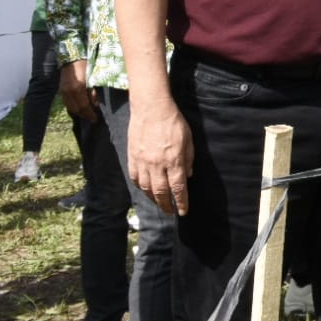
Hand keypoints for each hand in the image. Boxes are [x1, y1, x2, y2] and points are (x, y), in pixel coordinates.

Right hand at [60, 60, 99, 121]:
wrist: (71, 56)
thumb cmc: (85, 64)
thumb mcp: (92, 78)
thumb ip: (92, 92)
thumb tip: (95, 105)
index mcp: (78, 88)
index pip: (84, 106)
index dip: (90, 114)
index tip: (95, 119)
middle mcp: (69, 92)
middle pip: (76, 109)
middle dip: (84, 115)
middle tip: (92, 118)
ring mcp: (63, 91)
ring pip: (70, 107)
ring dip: (78, 113)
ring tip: (86, 114)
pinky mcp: (61, 89)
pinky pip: (67, 102)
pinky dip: (73, 107)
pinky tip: (78, 108)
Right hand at [128, 97, 193, 215]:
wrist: (151, 109)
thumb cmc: (174, 122)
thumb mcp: (188, 139)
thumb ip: (188, 159)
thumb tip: (188, 176)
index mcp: (174, 161)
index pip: (178, 188)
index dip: (181, 202)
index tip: (183, 211)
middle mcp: (158, 165)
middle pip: (161, 192)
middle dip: (166, 205)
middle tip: (170, 212)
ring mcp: (143, 162)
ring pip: (146, 188)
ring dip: (153, 198)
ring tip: (159, 203)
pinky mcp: (132, 158)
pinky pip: (135, 178)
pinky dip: (140, 187)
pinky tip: (145, 189)